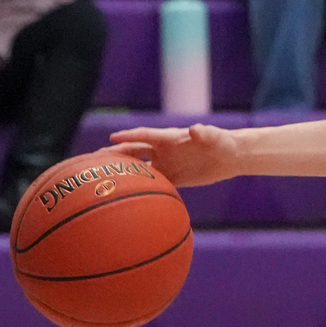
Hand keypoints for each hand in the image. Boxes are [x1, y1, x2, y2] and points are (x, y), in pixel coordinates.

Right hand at [109, 122, 238, 185]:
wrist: (231, 156)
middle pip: (134, 151)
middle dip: (115, 154)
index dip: (129, 136)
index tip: (112, 138)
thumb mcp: (214, 137)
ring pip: (140, 169)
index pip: (144, 136)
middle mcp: (164, 151)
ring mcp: (167, 164)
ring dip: (123, 173)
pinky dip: (141, 188)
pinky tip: (129, 197)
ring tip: (103, 178)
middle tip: (94, 159)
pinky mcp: (175, 178)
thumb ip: (204, 133)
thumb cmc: (222, 142)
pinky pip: (155, 183)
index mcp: (169, 138)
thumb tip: (194, 129)